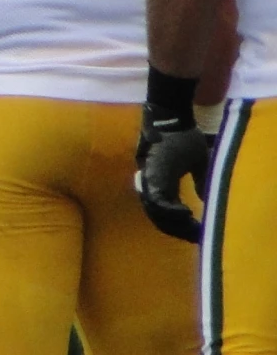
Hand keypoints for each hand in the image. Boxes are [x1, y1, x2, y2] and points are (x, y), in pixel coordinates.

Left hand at [136, 105, 209, 243]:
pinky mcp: (151, 176)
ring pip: (157, 213)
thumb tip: (205, 198)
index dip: (180, 225)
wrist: (172, 118)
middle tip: (196, 237)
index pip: (167, 214)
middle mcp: (153, 188)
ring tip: (193, 228)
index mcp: (162, 186)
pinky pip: (157, 201)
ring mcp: (150, 182)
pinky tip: (187, 213)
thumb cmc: (183, 137)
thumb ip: (200, 181)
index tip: (196, 233)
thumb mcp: (196, 163)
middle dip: (178, 230)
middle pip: (160, 219)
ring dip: (175, 223)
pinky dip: (170, 210)